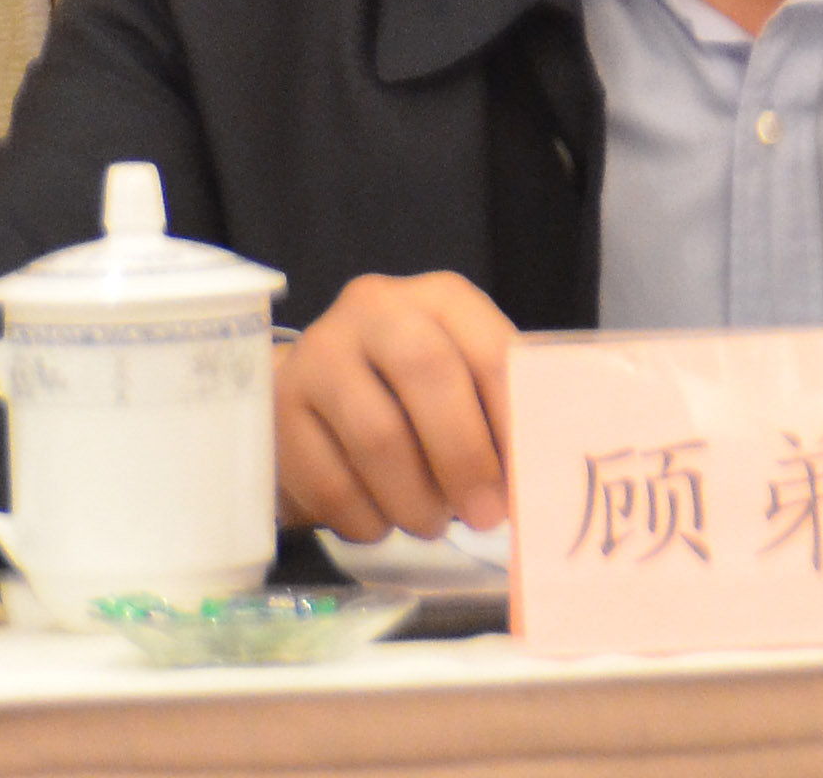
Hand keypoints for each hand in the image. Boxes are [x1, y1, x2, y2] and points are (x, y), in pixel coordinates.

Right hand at [273, 271, 514, 541]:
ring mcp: (318, 354)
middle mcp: (376, 310)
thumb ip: (501, 410)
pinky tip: (381, 524)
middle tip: (486, 517)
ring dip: (415, 499)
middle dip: (464, 456)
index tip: (527, 481)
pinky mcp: (278, 409)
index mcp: (440, 298)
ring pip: (376, 435)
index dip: (512, 420)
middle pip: (428, 373)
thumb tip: (544, 473)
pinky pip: (328, 481)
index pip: (489, 349)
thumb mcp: (462, 378)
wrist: (314, 388)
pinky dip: (366, 518)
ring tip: (431, 524)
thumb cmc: (412, 390)